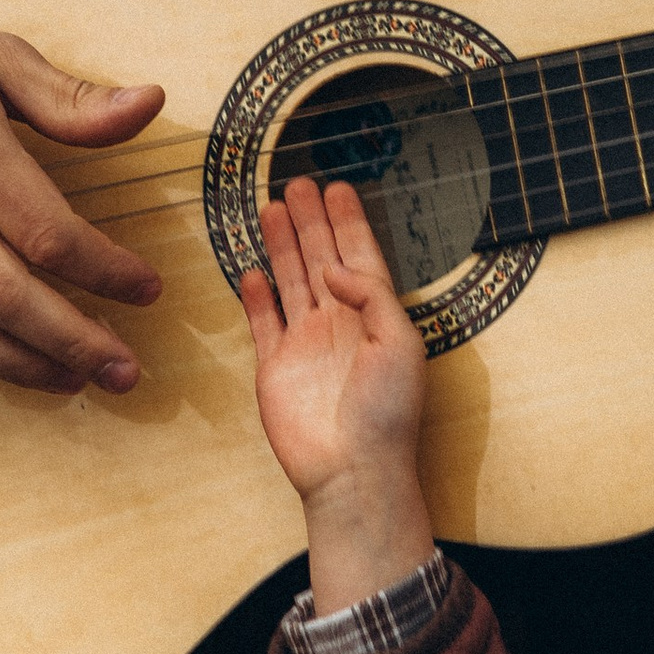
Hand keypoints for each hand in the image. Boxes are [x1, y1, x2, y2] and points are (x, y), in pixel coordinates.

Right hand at [240, 177, 434, 606]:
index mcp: (375, 318)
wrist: (352, 470)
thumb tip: (334, 266)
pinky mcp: (275, 367)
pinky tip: (254, 268)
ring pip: (292, 282)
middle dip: (311, 222)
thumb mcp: (400, 343)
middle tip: (298, 182)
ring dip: (283, 246)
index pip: (360, 258)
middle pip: (321, 260)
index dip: (348, 223)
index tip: (337, 188)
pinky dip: (258, 295)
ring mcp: (305, 345)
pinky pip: (264, 321)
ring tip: (272, 207)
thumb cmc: (387, 413)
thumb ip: (370, 296)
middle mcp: (339, 325)